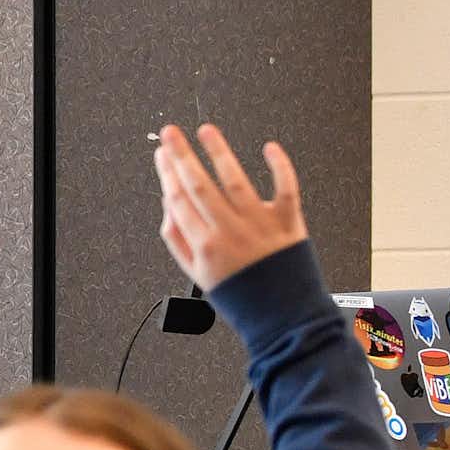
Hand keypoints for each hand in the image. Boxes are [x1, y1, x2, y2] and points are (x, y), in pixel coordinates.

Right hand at [154, 123, 307, 291]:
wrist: (286, 318)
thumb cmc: (244, 296)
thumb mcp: (198, 275)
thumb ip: (179, 240)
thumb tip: (168, 205)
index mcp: (205, 245)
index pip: (179, 199)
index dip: (167, 172)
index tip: (161, 153)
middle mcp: (230, 231)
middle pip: (200, 185)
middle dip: (182, 154)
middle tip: (171, 133)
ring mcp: (260, 226)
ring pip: (235, 180)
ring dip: (219, 152)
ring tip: (207, 131)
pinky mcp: (288, 223)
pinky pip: (286, 188)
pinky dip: (279, 166)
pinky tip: (269, 147)